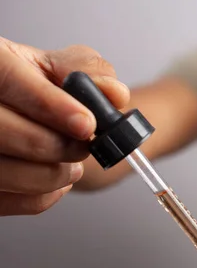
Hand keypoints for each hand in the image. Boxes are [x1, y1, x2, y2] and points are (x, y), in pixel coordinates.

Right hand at [0, 36, 128, 215]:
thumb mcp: (64, 67)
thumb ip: (91, 72)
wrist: (22, 108)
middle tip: (84, 146)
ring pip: (2, 170)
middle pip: (0, 130)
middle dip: (55, 145)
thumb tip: (113, 93)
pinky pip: (3, 200)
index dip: (48, 103)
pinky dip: (39, 197)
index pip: (8, 79)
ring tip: (74, 166)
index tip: (86, 124)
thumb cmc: (39, 85)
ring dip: (50, 175)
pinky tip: (57, 181)